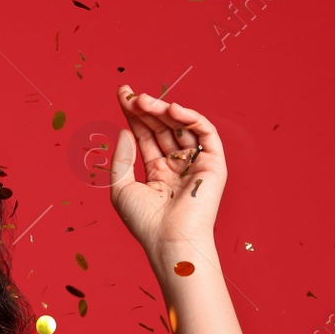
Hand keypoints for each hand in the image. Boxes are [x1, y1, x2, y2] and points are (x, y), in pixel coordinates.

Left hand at [107, 85, 226, 255]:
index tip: (122, 93)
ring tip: (143, 101)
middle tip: (131, 95)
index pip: (146, 135)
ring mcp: (196, 164)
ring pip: (181, 127)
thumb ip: (121, 158)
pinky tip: (172, 109)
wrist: (169, 240)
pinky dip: (191, 117)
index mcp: (158, 173)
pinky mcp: (214, 164)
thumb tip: (125, 130)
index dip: (134, 114)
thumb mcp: (121, 188)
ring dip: (163, 110)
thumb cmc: (144, 221)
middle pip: (161, 127)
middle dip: (146, 109)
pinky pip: (205, 133)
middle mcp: (178, 166)